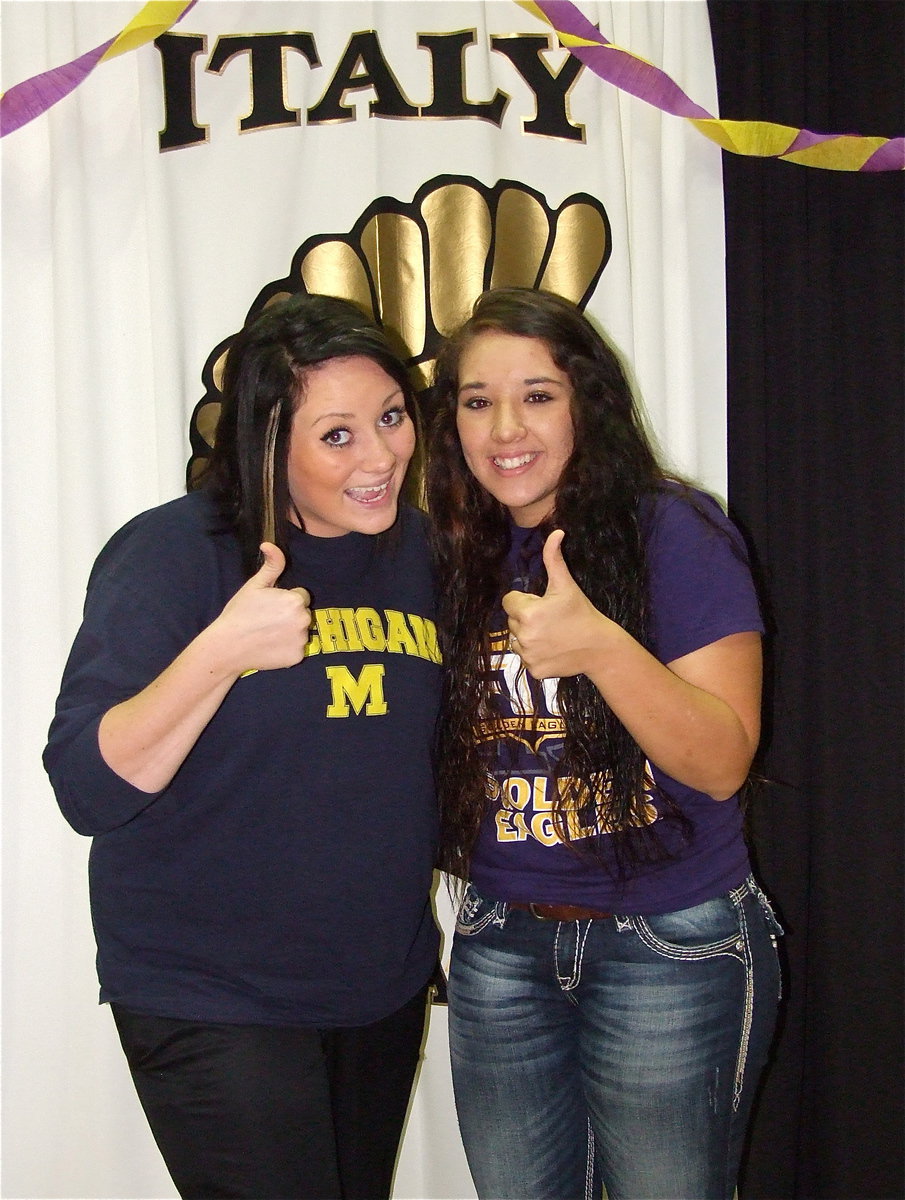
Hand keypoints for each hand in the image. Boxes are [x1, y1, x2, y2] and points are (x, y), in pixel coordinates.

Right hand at [213, 543, 311, 674]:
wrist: (228, 646)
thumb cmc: (240, 613)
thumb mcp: (255, 585)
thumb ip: (271, 564)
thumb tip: (270, 544)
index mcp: (295, 600)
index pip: (300, 596)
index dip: (284, 599)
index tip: (269, 606)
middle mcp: (303, 620)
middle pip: (302, 613)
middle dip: (290, 615)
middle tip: (267, 620)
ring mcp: (301, 641)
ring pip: (300, 631)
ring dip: (290, 632)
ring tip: (268, 634)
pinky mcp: (297, 657)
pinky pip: (297, 649)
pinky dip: (287, 648)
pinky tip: (270, 646)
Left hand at [502, 530, 610, 678]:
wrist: (599, 648)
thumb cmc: (582, 613)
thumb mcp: (566, 585)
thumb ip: (554, 558)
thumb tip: (556, 532)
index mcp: (528, 613)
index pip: (509, 601)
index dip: (525, 601)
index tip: (543, 604)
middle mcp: (523, 636)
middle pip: (512, 621)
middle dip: (527, 618)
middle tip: (551, 620)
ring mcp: (528, 656)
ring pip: (516, 641)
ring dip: (529, 637)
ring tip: (552, 635)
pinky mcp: (533, 672)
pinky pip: (525, 659)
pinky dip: (536, 655)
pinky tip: (553, 650)